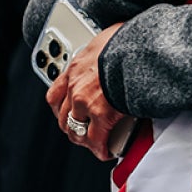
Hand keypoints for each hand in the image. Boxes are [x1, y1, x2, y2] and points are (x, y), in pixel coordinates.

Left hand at [47, 24, 125, 160]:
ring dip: (83, 139)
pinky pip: (98, 140)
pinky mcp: (102, 115)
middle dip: (71, 127)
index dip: (60, 107)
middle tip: (82, 131)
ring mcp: (85, 103)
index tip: (67, 111)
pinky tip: (107, 152)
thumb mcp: (110, 38)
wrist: (136, 50)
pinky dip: (102, 148)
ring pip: (76, 130)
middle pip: (63, 117)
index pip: (55, 94)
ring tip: (94, 143)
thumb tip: (119, 47)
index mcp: (77, 67)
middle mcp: (75, 86)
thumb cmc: (128, 40)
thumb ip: (107, 50)